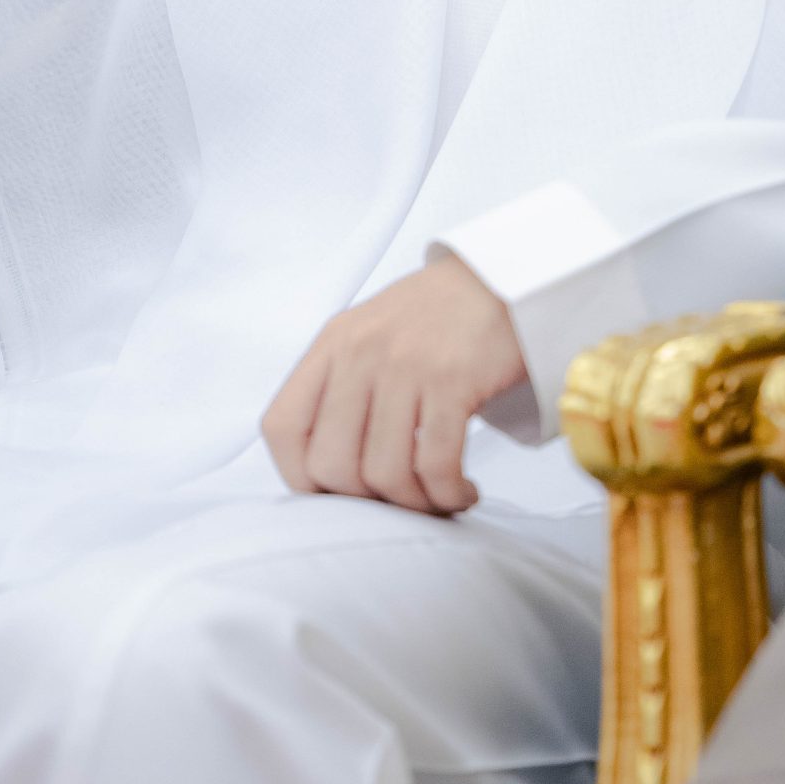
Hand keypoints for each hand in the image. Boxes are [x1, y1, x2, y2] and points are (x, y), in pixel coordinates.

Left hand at [262, 254, 527, 515]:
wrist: (503, 278)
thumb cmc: (437, 318)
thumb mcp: (370, 336)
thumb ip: (341, 389)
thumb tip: (329, 475)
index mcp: (331, 344)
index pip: (281, 428)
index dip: (300, 478)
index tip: (336, 497)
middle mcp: (359, 352)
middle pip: (331, 464)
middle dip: (366, 502)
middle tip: (399, 500)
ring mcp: (404, 364)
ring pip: (384, 473)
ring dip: (415, 505)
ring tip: (437, 499)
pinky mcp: (451, 378)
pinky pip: (436, 464)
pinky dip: (448, 493)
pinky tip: (463, 491)